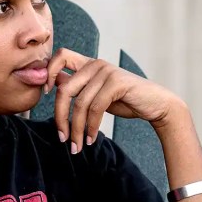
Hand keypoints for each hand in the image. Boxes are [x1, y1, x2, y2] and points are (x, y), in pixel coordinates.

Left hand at [45, 48, 182, 152]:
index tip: (45, 94)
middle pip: (64, 89)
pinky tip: (91, 138)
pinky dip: (91, 127)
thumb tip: (53, 85)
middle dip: (60, 117)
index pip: (60, 56)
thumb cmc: (126, 100)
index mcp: (89, 63)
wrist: (156, 105)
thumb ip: (79, 88)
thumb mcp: (97, 93)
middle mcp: (96, 64)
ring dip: (76, 129)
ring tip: (78, 145)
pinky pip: (95, 108)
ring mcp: (106, 72)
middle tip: (62, 138)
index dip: (48, 72)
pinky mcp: (116, 83)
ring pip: (80, 103)